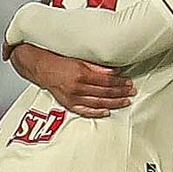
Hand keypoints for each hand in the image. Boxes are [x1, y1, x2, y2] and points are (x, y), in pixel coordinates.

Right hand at [12, 45, 134, 118]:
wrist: (41, 68)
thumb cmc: (59, 61)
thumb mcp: (79, 59)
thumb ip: (97, 67)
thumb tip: (114, 71)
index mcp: (81, 74)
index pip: (107, 81)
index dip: (120, 82)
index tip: (128, 82)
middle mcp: (77, 87)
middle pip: (105, 92)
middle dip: (120, 92)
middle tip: (131, 92)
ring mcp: (73, 97)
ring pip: (98, 102)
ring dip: (114, 102)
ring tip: (125, 101)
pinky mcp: (68, 104)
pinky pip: (85, 111)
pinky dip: (97, 112)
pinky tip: (107, 111)